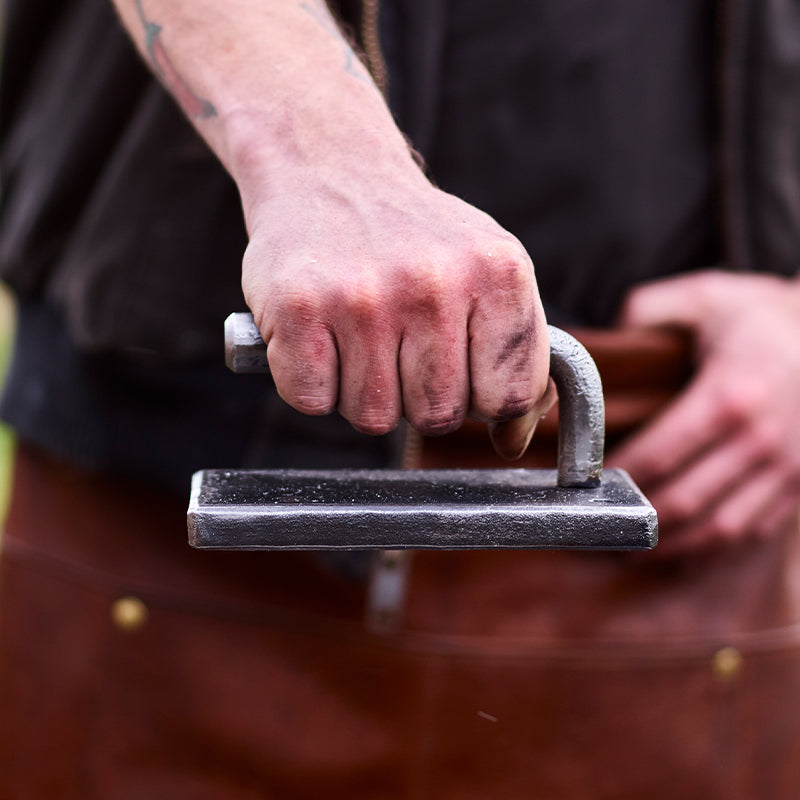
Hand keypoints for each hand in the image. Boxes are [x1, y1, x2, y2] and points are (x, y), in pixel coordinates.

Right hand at [242, 162, 550, 457]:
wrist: (331, 170)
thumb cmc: (415, 239)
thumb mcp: (486, 272)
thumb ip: (511, 355)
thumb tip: (512, 441)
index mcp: (498, 273)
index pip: (509, 397)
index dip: (481, 400)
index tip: (460, 373)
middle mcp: (434, 283)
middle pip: (437, 417)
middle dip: (417, 396)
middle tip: (399, 345)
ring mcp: (363, 297)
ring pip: (372, 418)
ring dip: (361, 391)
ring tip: (358, 334)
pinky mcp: (298, 307)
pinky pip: (312, 401)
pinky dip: (312, 382)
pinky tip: (320, 336)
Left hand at [607, 270, 799, 555]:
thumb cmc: (762, 314)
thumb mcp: (705, 295)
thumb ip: (647, 310)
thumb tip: (605, 338)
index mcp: (728, 397)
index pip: (657, 455)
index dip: (616, 477)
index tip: (583, 485)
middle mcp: (759, 440)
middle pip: (682, 501)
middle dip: (633, 520)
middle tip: (595, 526)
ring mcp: (786, 467)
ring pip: (718, 528)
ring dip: (668, 546)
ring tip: (629, 550)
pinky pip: (752, 529)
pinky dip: (711, 546)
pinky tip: (680, 545)